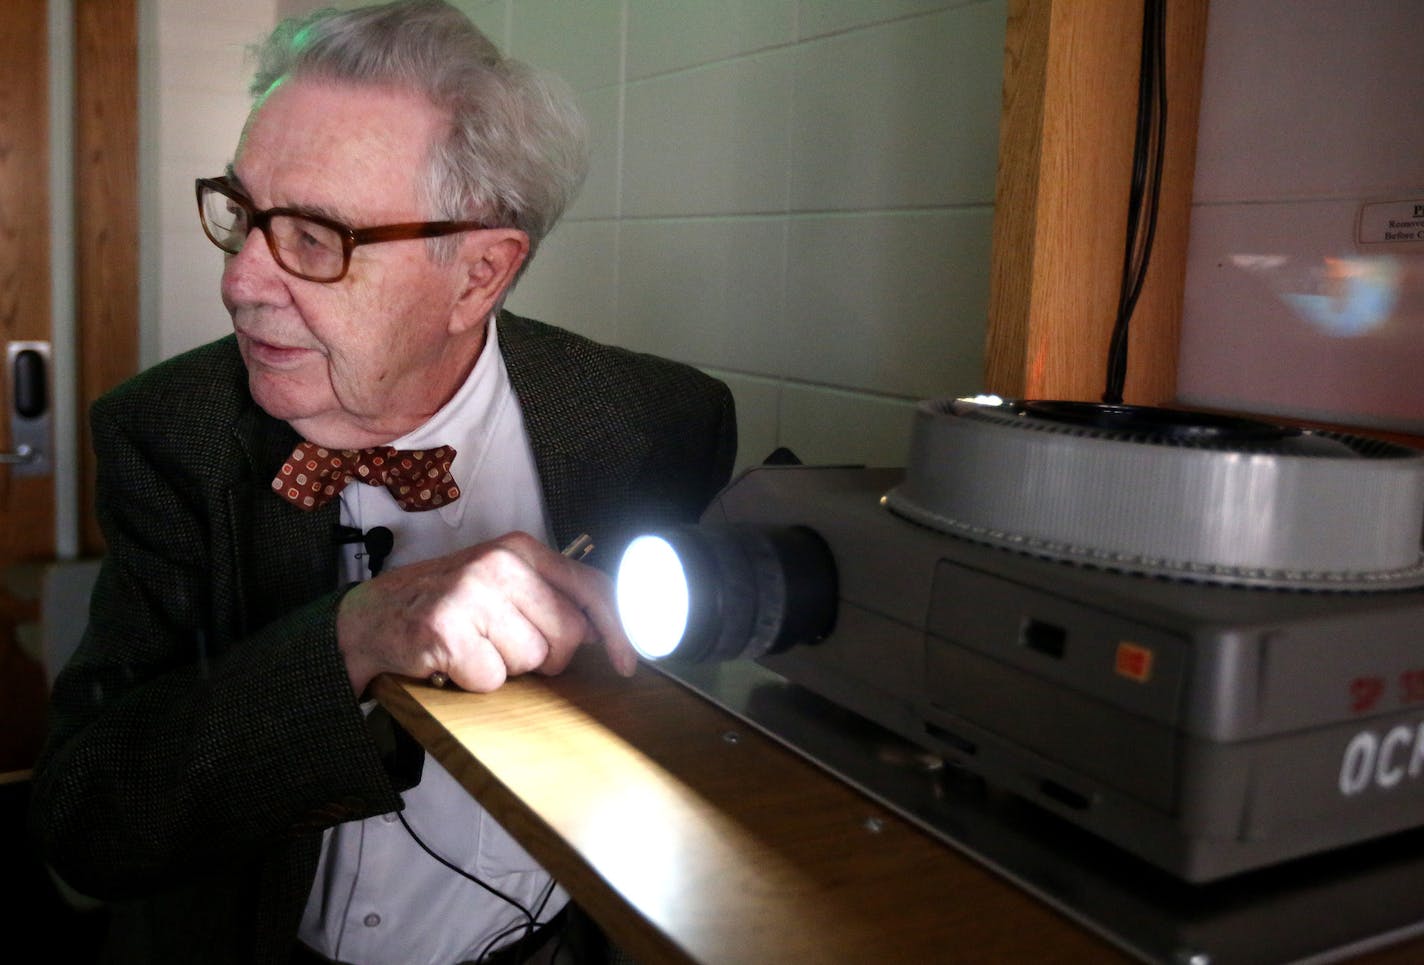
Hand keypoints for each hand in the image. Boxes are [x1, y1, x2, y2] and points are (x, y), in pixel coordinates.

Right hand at [335, 531, 636, 694]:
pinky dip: (474, 681)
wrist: (370, 618)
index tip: (630, 661)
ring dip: (505, 666)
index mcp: (520, 550)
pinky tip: (452, 660)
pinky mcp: (448, 630)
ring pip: (532, 660)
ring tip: (473, 646)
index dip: (618, 629)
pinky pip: (493, 678)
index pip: (591, 588)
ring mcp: (472, 594)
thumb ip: (548, 597)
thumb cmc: (442, 604)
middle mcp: (500, 564)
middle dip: (546, 655)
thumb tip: (602, 632)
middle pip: (568, 634)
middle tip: (505, 645)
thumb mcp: (499, 584)